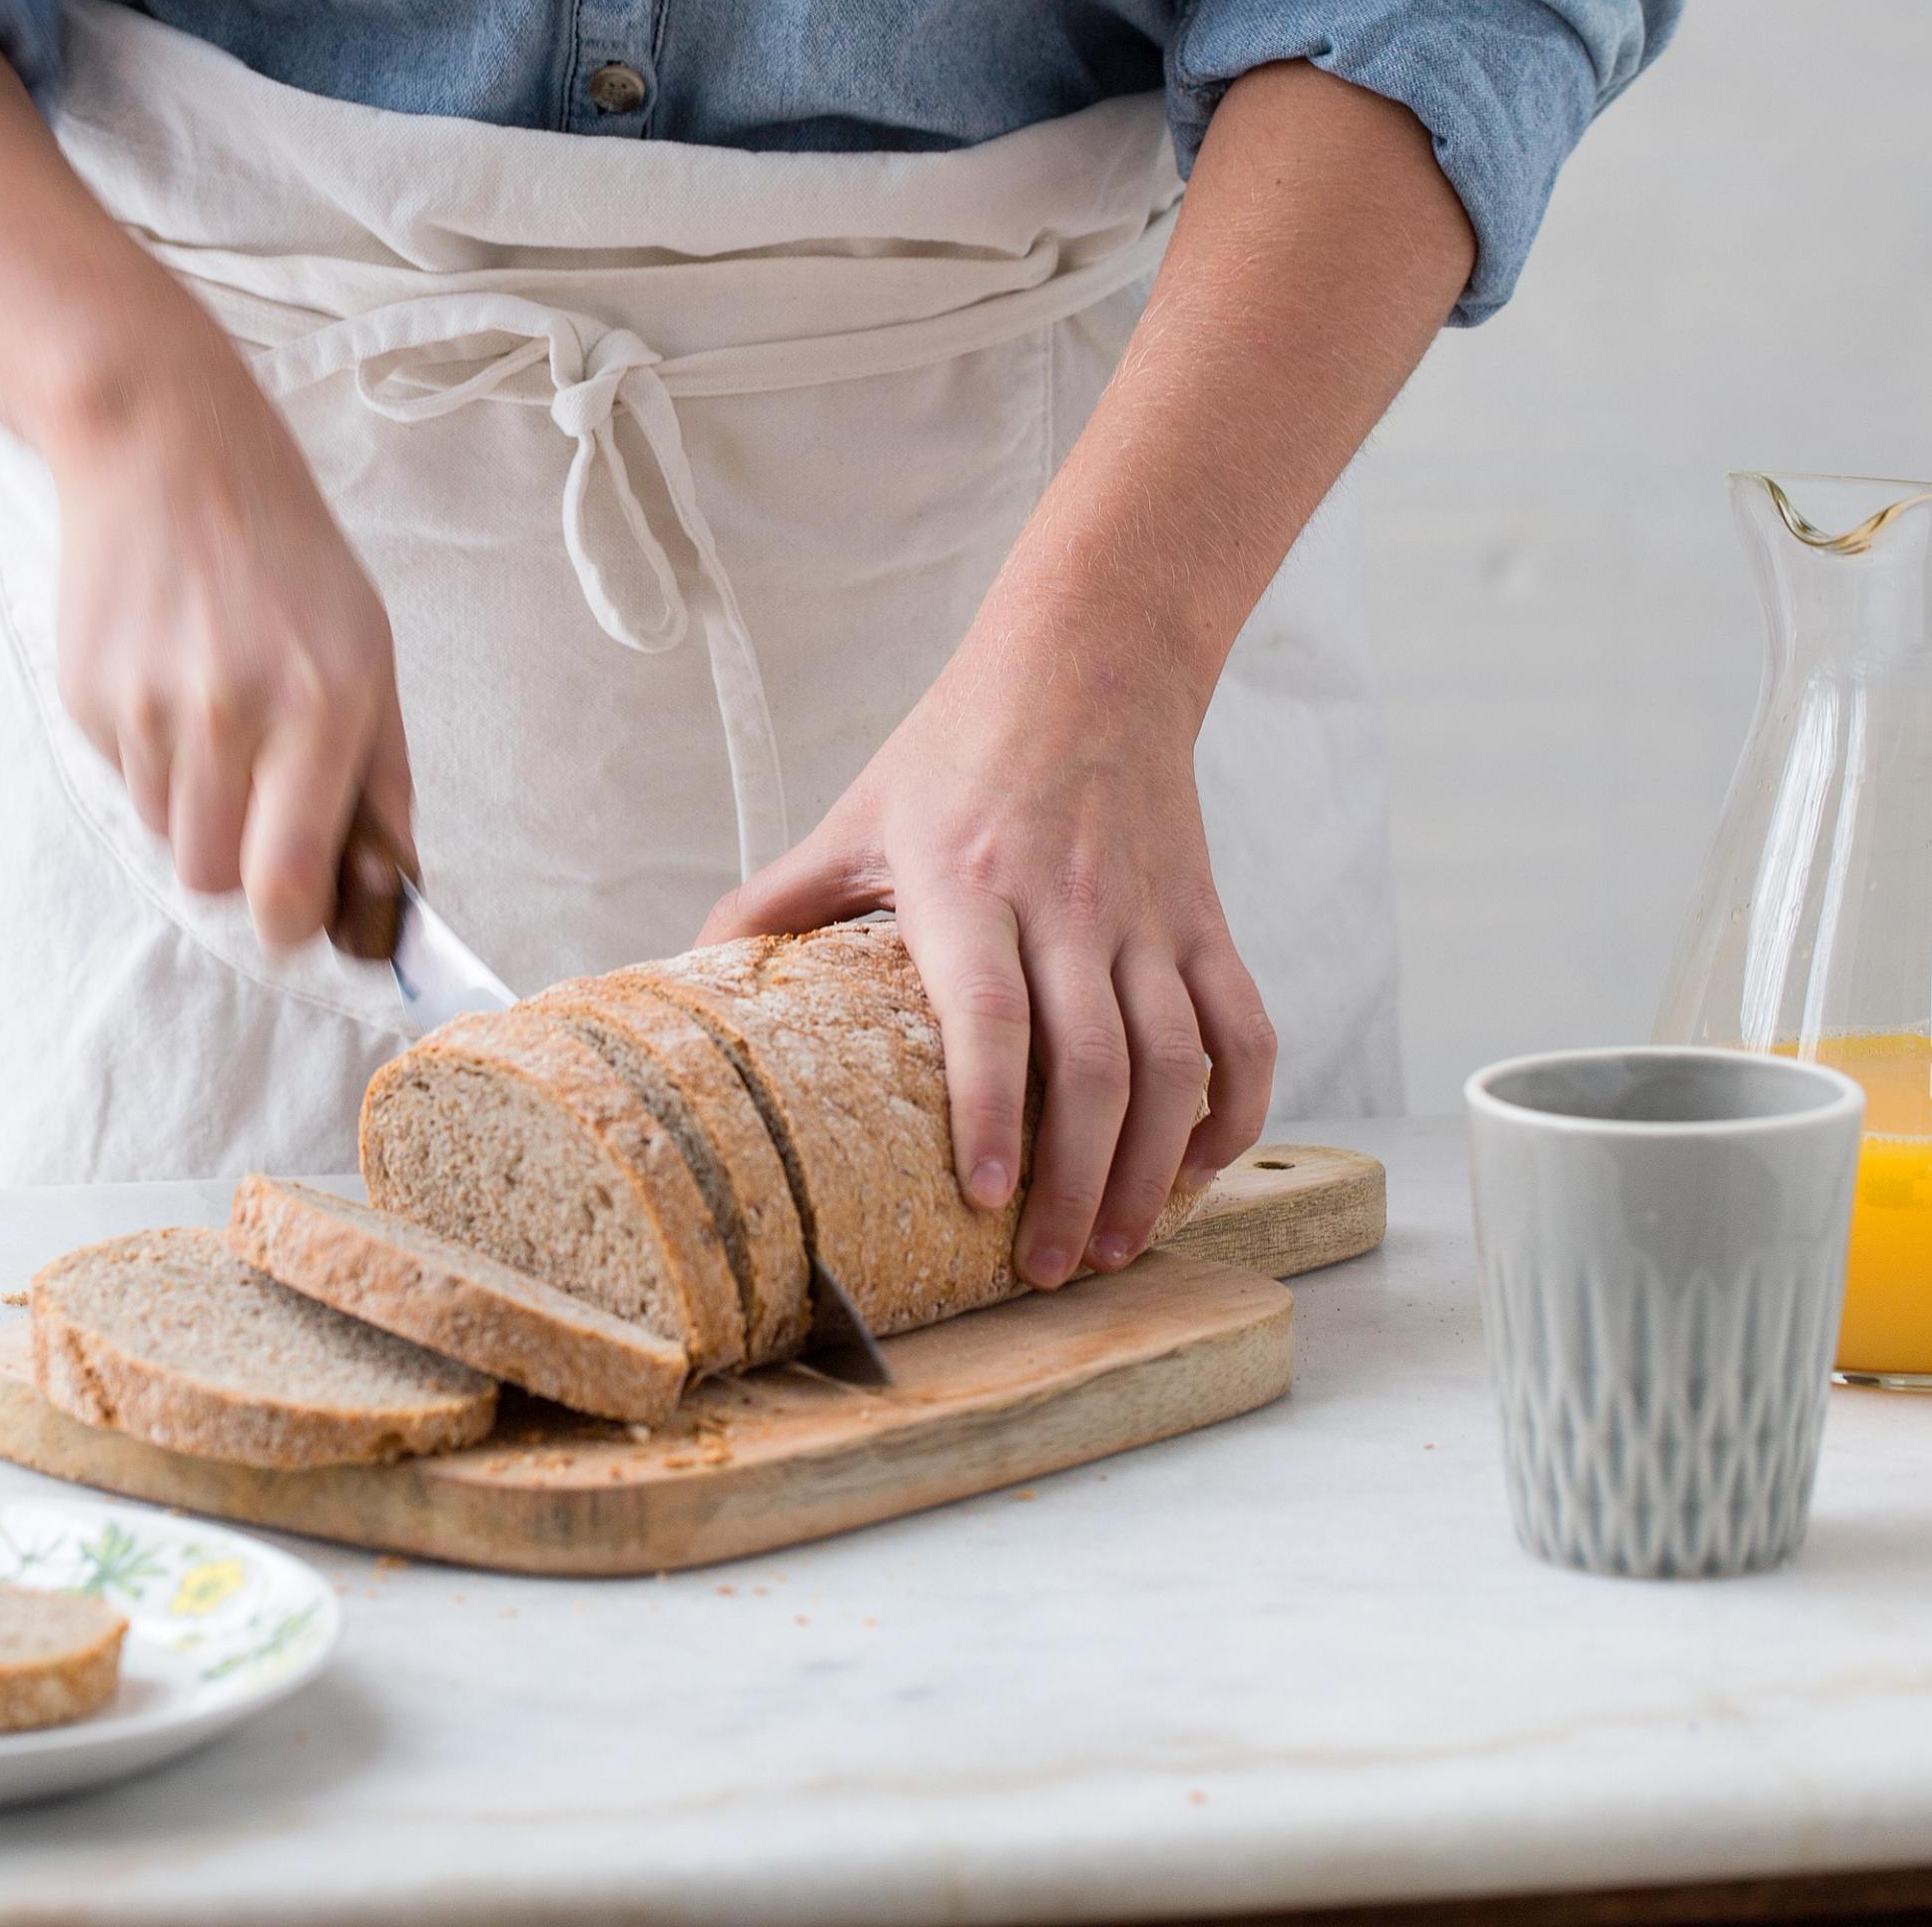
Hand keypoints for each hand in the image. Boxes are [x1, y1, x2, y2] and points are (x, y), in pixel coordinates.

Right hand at [50, 377, 415, 950]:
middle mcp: (229, 712)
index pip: (285, 881)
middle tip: (261, 803)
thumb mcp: (371, 651)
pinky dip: (151, 758)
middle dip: (240, 864)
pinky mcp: (86, 696)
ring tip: (216, 716)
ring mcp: (146, 706)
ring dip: (195, 806)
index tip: (296, 917)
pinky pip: (123, 780)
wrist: (166, 451)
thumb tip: (390, 889)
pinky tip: (169, 680)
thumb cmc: (288, 554)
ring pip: (165, 834)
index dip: (290, 923)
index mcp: (320, 704)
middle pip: (214, 878)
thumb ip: (382, 780)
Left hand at [701, 637, 1272, 1287]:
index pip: (989, 1014)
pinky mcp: (1207, 918)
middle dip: (1075, 1183)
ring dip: (1151, 1170)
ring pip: (1174, 1064)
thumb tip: (687, 974)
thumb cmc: (957, 749)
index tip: (983, 1198)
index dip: (990, 1113)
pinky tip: (1196, 1170)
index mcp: (969, 883)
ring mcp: (1150, 916)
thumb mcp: (855, 816)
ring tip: (1112, 1246)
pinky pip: (1244, 1031)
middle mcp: (1070, 904)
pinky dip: (1235, 1113)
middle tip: (1046, 1269)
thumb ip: (777, 902)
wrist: (1089, 661)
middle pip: (1091, 1064)